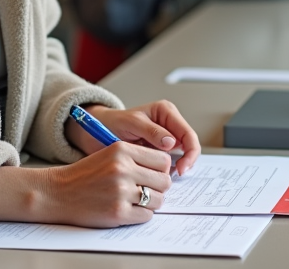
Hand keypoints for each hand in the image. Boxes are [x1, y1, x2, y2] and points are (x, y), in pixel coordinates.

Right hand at [0, 141, 173, 227]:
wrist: (58, 192)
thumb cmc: (84, 174)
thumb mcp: (109, 154)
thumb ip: (136, 157)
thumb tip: (166, 168)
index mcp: (122, 150)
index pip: (163, 160)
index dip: (161, 169)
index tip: (153, 174)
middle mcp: (123, 169)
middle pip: (164, 181)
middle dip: (158, 187)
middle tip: (145, 189)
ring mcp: (121, 192)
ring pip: (158, 199)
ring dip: (150, 202)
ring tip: (134, 200)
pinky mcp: (118, 212)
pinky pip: (146, 215)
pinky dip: (140, 215)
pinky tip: (127, 209)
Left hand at [82, 102, 200, 177]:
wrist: (98, 132)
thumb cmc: (112, 123)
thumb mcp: (131, 123)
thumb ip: (151, 131)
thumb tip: (171, 142)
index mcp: (165, 112)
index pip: (187, 133)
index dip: (190, 152)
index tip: (181, 167)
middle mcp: (169, 123)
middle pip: (189, 145)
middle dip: (186, 160)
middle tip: (178, 175)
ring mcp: (165, 137)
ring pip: (182, 155)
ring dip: (179, 166)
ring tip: (168, 176)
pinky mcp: (159, 150)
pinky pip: (171, 161)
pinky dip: (169, 170)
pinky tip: (161, 176)